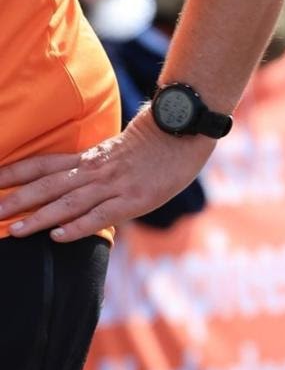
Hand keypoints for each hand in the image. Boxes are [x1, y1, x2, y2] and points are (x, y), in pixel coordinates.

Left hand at [0, 111, 215, 241]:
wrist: (184, 132)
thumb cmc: (156, 143)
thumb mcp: (119, 150)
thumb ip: (98, 166)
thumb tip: (79, 182)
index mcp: (90, 157)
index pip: (43, 164)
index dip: (15, 172)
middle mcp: (95, 171)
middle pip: (47, 185)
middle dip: (16, 199)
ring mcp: (113, 186)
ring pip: (67, 203)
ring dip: (38, 218)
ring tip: (14, 231)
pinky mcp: (133, 200)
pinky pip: (99, 215)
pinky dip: (77, 227)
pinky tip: (58, 237)